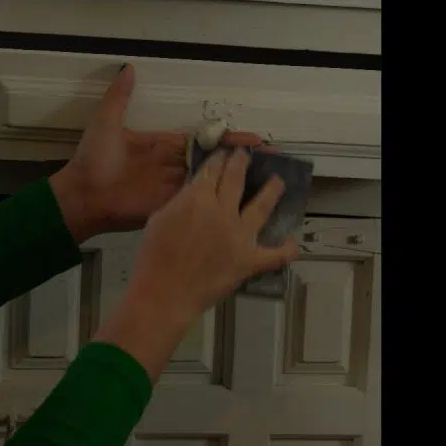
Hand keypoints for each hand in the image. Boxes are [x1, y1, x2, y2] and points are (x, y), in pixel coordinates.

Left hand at [48, 63, 265, 242]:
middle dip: (240, 158)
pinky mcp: (169, 206)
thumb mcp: (106, 122)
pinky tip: (240, 200)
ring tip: (265, 177)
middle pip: (212, 160)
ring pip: (209, 180)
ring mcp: (172, 187)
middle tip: (269, 156)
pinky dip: (217, 199)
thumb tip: (127, 67)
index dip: (226, 138)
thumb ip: (119, 96)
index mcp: (161, 145)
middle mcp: (171, 165)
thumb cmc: (92, 159)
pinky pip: (196, 201)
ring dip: (235, 178)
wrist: (82, 195)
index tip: (251, 137)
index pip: (202, 139)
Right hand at [93, 147, 299, 380]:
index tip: (224, 153)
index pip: (212, 170)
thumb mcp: (160, 218)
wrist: (165, 291)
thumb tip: (195, 193)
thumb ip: (181, 201)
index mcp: (198, 197)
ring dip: (272, 190)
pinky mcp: (250, 260)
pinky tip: (292, 243)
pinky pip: (276, 255)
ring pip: (262, 206)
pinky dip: (287, 250)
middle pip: (236, 179)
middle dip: (242, 163)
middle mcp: (223, 210)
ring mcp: (240, 235)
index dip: (219, 159)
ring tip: (279, 182)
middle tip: (246, 156)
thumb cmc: (153, 256)